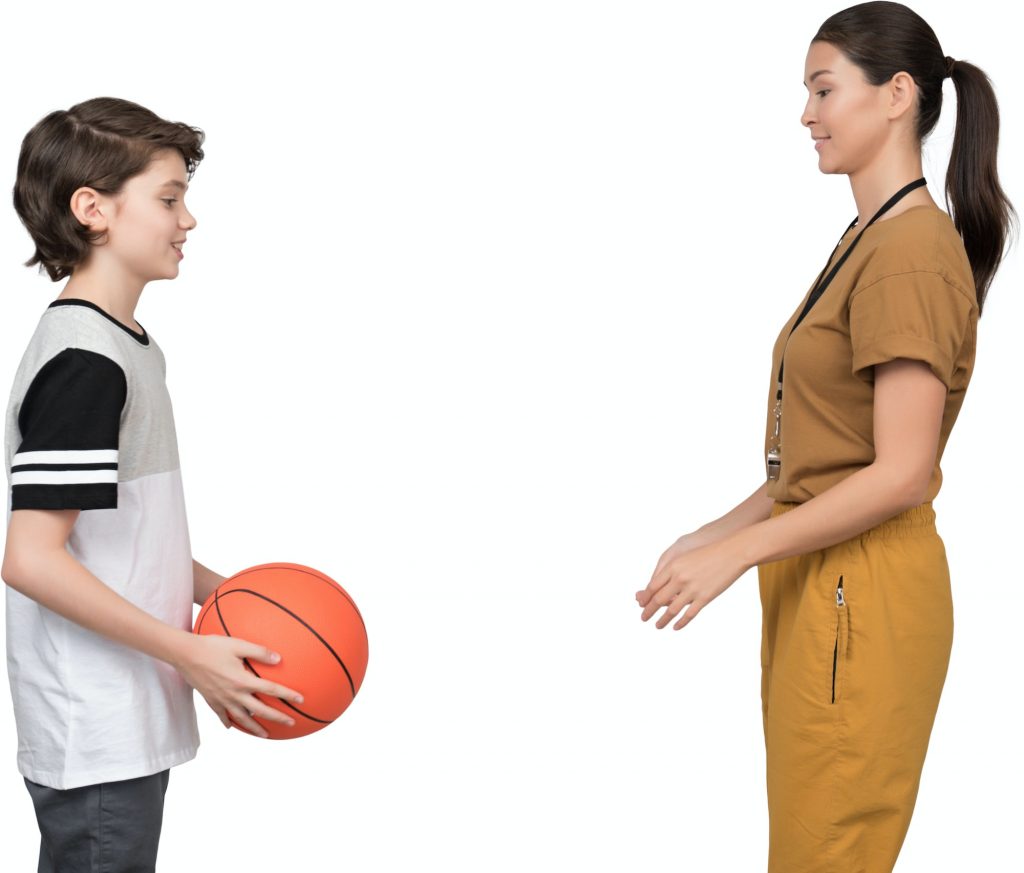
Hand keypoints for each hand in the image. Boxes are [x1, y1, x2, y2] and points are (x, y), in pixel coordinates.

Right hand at [172, 634, 304, 737]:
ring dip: (255, 728)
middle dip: (277, 718)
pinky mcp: (210, 700)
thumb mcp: (238, 645)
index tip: (300, 700)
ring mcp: (222, 699)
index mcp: (243, 680)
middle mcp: (234, 694)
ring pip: (241, 718)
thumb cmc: (213, 646)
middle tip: (291, 723)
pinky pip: (221, 715)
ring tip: (265, 735)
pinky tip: (232, 727)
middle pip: (260, 710)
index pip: (270, 690)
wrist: (185, 654)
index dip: (287, 695)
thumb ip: (260, 652)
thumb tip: (279, 658)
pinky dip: (228, 722)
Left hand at [635, 536, 747, 629]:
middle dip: (649, 611)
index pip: (653, 586)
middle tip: (643, 618)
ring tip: (657, 626)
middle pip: (659, 599)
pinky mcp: (705, 597)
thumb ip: (671, 570)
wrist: (732, 552)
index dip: (645, 597)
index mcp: (673, 566)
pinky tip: (675, 627)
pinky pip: (689, 614)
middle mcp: (680, 578)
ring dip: (663, 620)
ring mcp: (692, 589)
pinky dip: (681, 623)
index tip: (640, 604)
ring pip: (672, 610)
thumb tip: (657, 585)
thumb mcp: (685, 557)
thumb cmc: (708, 553)